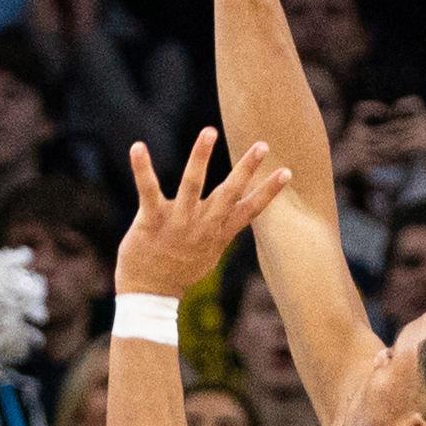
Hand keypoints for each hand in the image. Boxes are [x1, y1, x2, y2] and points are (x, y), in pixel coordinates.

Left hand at [116, 131, 294, 300]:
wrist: (151, 293)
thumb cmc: (180, 269)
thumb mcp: (210, 250)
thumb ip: (222, 228)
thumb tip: (239, 215)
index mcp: (218, 232)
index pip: (249, 210)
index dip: (269, 192)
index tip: (287, 172)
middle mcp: (202, 225)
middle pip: (228, 193)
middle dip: (246, 168)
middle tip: (262, 145)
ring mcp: (177, 222)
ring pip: (192, 184)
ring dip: (201, 157)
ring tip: (210, 132)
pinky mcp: (151, 220)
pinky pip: (148, 189)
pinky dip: (142, 167)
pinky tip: (138, 146)